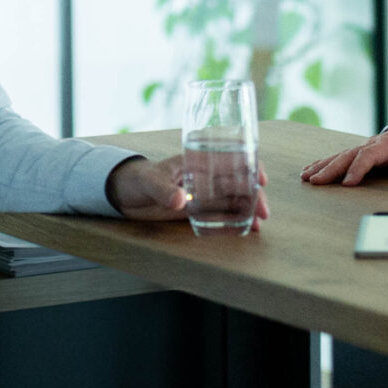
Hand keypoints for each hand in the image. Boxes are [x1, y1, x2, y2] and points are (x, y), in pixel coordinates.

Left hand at [107, 154, 270, 223]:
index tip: (260, 179)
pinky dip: (233, 221)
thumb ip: (164, 190)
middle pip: (237, 182)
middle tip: (263, 212)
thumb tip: (181, 201)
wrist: (123, 194)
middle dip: (254, 195)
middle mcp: (205, 176)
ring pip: (233, 200)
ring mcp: (202, 194)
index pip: (231, 158)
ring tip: (258, 224)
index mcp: (198, 161)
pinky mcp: (196, 211)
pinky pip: (219, 215)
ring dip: (248, 209)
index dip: (250, 165)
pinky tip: (244, 229)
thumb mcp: (150, 181)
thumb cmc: (137, 178)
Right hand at [301, 124, 387, 185]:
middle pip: (348, 155)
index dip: (358, 168)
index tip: (347, 183)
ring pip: (341, 155)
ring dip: (323, 166)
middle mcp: (374, 144)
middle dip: (331, 168)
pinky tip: (312, 170)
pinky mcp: (364, 152)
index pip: (369, 155)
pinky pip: (342, 157)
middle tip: (315, 181)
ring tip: (307, 177)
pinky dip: (326, 163)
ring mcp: (367, 147)